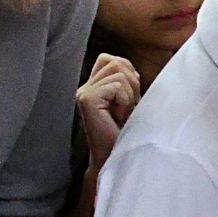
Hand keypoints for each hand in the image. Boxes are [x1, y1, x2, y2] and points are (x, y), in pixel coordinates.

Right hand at [75, 54, 141, 174]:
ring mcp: (83, 93)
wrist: (117, 157)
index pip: (109, 59)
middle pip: (116, 62)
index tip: (130, 96)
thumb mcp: (130, 103)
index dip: (127, 71)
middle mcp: (85, 87)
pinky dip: (125, 100)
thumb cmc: (128, 132)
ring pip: (118, 72)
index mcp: (93, 86)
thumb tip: (134, 69)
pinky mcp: (87, 99)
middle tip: (127, 107)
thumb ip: (127, 82)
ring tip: (123, 113)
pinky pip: (117, 86)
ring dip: (129, 94)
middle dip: (132, 83)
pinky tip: (118, 117)